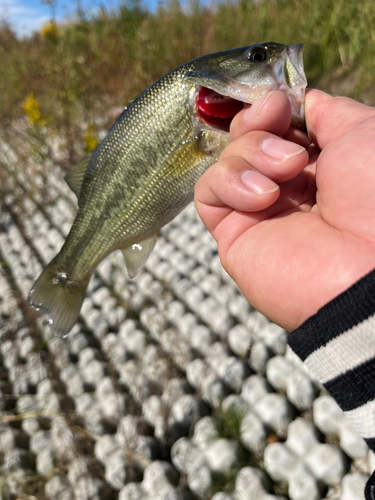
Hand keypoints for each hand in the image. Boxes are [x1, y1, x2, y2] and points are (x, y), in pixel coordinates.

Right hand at [195, 90, 374, 330]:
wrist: (368, 266)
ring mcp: (258, 213)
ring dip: (250, 154)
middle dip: (257, 123)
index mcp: (320, 166)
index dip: (271, 109)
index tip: (279, 103)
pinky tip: (263, 196)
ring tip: (286, 171)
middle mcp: (287, 189)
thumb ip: (327, 112)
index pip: (276, 128)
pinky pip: (207, 191)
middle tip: (276, 122)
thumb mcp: (363, 131)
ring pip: (226, 160)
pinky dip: (228, 181)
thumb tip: (299, 102)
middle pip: (245, 139)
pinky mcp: (233, 235)